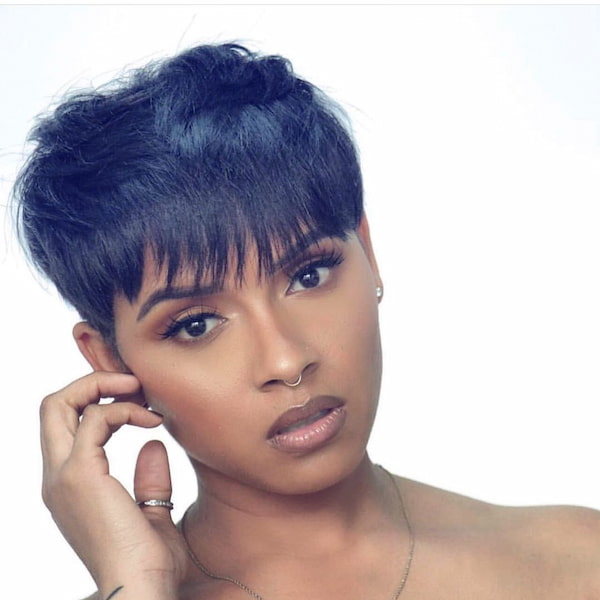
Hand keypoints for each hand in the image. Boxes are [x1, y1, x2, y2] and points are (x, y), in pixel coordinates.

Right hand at [40, 372, 187, 598]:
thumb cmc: (150, 563)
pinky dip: (124, 409)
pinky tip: (153, 420)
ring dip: (106, 386)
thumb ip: (150, 481)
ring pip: (60, 404)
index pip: (66, 425)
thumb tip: (154, 446)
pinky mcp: (81, 474)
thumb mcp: (153, 513)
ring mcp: (64, 476)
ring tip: (142, 392)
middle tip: (133, 384)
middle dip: (92, 383)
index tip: (138, 400)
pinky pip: (95, 419)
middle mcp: (58, 477)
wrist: (142, 591)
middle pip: (53, 407)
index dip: (98, 400)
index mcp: (70, 486)